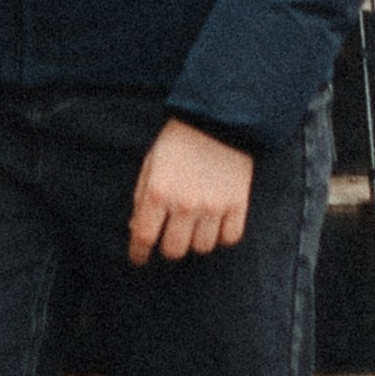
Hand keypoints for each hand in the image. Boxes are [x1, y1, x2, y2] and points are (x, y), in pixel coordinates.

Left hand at [128, 118, 254, 265]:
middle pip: (174, 250)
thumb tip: (136, 230)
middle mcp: (185, 203)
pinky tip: (216, 223)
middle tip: (170, 236)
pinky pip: (229, 238)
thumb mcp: (151, 164)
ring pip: (202, 248)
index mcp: (158, 191)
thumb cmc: (179, 141)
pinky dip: (221, 236)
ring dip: (195, 240)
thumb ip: (141, 198)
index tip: (139, 258)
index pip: (143, 237)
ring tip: (194, 224)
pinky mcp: (237, 204)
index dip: (138, 253)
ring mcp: (213, 206)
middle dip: (168, 246)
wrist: (218, 117)